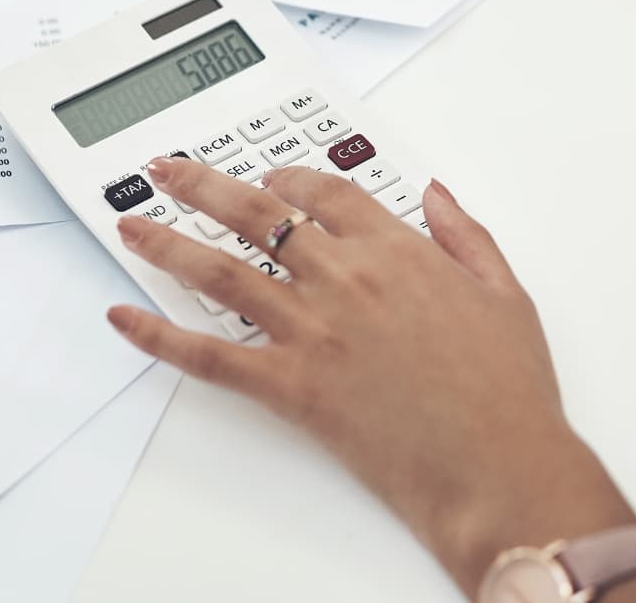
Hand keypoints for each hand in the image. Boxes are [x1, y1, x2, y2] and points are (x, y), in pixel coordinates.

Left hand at [108, 158, 635, 597]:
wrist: (497, 465)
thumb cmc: (507, 387)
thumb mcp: (503, 290)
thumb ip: (464, 232)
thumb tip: (434, 193)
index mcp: (397, 248)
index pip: (324, 192)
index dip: (288, 178)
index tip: (269, 176)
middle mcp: (346, 277)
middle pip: (256, 213)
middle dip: (203, 185)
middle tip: (167, 171)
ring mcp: (313, 330)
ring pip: (222, 271)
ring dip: (168, 242)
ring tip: (132, 224)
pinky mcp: (292, 386)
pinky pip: (212, 356)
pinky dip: (161, 337)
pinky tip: (128, 321)